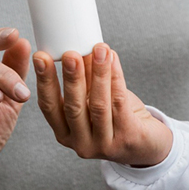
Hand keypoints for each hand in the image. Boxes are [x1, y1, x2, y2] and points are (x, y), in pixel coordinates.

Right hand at [33, 43, 172, 167]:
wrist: (147, 144)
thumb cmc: (116, 118)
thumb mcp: (93, 100)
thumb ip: (84, 80)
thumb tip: (77, 45)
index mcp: (65, 133)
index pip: (49, 107)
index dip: (44, 81)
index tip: (41, 57)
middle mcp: (81, 143)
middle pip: (73, 107)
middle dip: (71, 78)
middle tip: (70, 54)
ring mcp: (104, 145)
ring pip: (98, 105)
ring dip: (98, 74)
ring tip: (99, 49)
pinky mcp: (127, 139)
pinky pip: (120, 104)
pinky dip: (116, 79)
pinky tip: (114, 61)